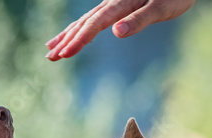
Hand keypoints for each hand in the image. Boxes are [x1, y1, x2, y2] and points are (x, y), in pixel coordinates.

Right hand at [46, 0, 196, 60]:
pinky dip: (79, 28)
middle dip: (66, 40)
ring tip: (51, 49)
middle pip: (84, 23)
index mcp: (121, 3)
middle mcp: (112, 2)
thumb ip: (139, 20)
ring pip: (84, 21)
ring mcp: (113, 3)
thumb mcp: (162, 8)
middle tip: (49, 57)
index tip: (65, 54)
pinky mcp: (117, 6)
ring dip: (67, 35)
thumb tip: (117, 32)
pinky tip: (73, 34)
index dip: (79, 40)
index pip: (94, 24)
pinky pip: (92, 19)